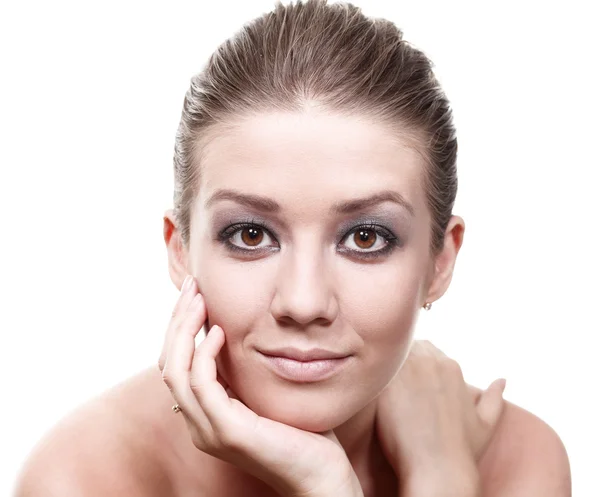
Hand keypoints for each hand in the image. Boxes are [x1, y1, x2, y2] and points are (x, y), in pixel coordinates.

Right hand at [158, 275, 363, 496]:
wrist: (320, 475)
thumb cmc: (299, 431)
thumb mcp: (262, 392)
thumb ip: (242, 371)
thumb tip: (233, 332)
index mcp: (204, 415)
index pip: (175, 366)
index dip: (179, 328)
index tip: (194, 294)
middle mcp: (198, 424)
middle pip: (168, 364)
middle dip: (177, 321)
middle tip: (191, 286)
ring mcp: (209, 431)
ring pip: (175, 372)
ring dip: (184, 330)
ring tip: (199, 299)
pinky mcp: (229, 432)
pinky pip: (202, 386)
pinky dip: (203, 354)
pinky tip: (217, 331)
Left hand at [375, 340, 505, 495]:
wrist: (438, 470)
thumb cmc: (462, 451)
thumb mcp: (486, 423)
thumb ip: (495, 398)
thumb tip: (502, 380)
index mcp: (450, 366)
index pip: (426, 350)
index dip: (417, 367)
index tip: (412, 385)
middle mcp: (428, 362)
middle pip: (407, 350)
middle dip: (402, 365)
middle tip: (397, 389)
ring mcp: (406, 370)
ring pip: (391, 359)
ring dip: (388, 371)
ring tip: (386, 395)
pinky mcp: (385, 384)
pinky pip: (375, 372)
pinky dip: (374, 381)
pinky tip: (375, 400)